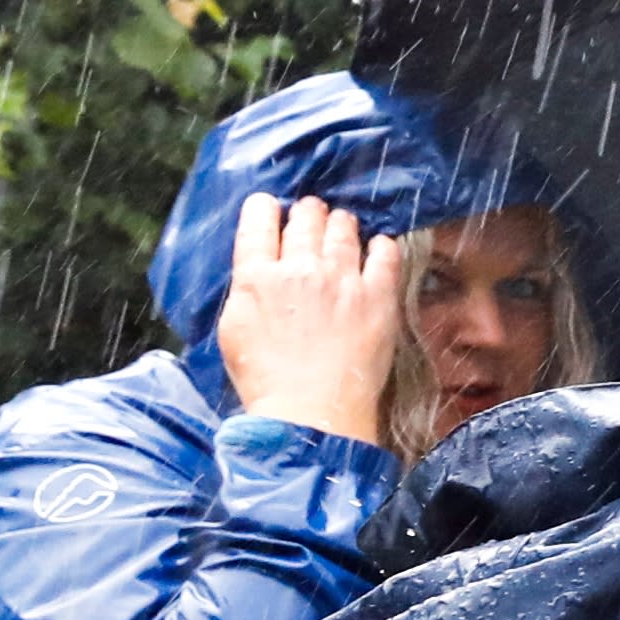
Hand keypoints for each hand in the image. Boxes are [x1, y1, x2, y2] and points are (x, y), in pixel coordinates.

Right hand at [217, 197, 411, 444]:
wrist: (311, 413)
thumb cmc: (266, 381)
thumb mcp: (234, 330)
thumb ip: (246, 291)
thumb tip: (256, 272)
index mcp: (256, 278)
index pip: (259, 223)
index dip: (265, 208)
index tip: (270, 206)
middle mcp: (299, 270)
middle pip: (305, 218)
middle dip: (307, 213)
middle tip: (311, 216)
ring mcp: (342, 280)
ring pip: (343, 228)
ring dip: (340, 223)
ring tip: (341, 224)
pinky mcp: (377, 296)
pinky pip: (385, 253)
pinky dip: (381, 245)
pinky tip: (379, 245)